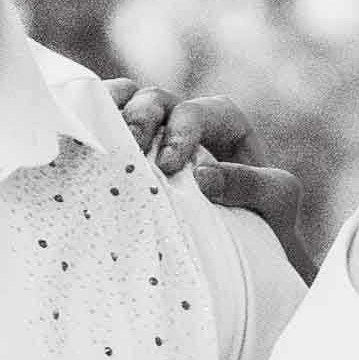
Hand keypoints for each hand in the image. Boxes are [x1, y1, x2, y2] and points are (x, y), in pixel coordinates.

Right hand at [107, 79, 309, 274]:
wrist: (249, 259)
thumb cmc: (268, 224)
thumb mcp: (276, 199)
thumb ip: (248, 183)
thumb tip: (202, 178)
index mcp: (224, 124)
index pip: (200, 112)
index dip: (183, 130)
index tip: (171, 165)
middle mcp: (185, 125)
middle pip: (158, 100)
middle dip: (143, 116)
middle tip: (133, 144)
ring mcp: (153, 143)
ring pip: (126, 111)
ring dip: (112, 119)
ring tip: (100, 139)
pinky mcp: (129, 165)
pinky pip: (109, 136)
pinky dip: (95, 134)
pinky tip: (82, 145)